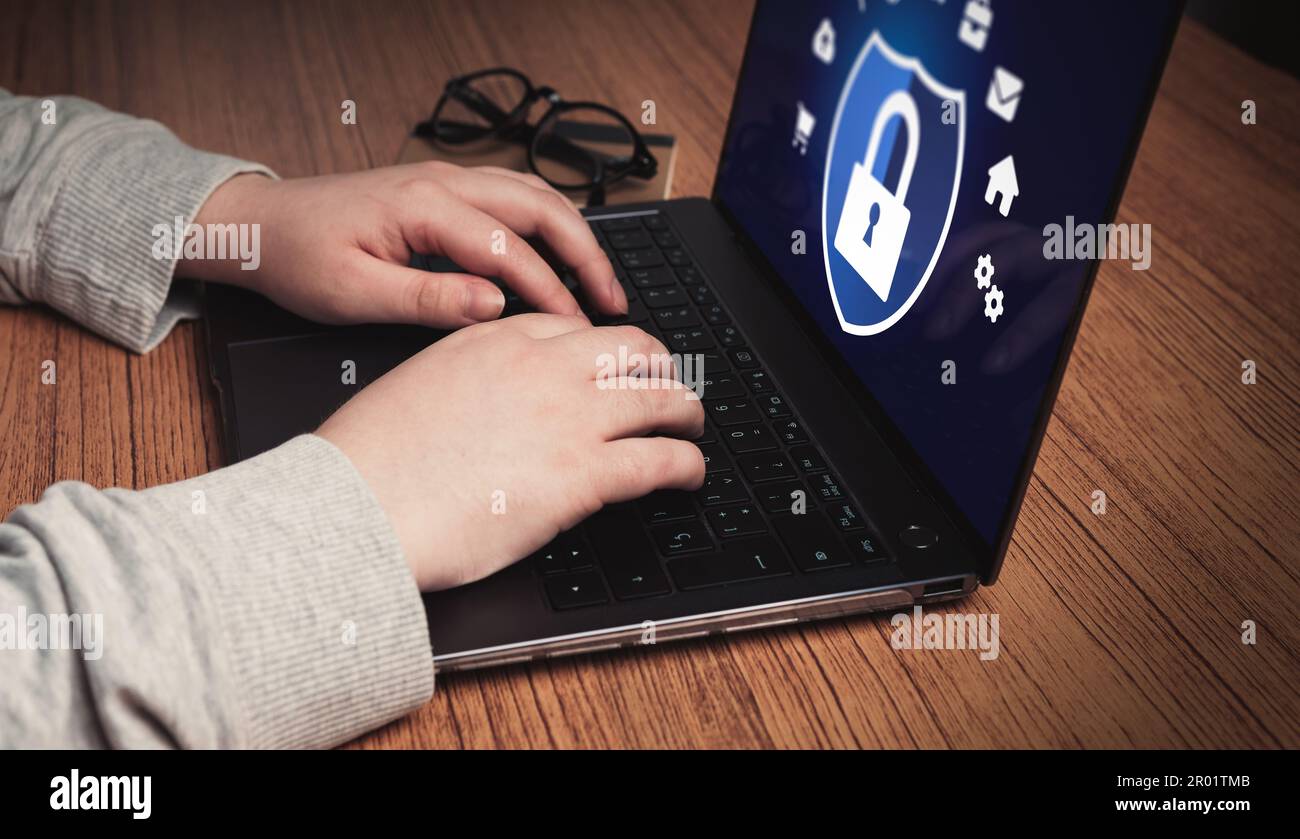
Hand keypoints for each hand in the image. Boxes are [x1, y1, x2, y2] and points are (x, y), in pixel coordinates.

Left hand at [182, 163, 626, 326]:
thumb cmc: (298, 257)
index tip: (576, 330)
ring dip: (574, 234)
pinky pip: (513, 196)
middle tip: (613, 302)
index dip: (551, 293)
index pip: (510, 249)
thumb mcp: (353, 292)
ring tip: (600, 280)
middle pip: (540, 207)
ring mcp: (446, 180)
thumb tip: (493, 307)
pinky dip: (548, 222)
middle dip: (586, 254)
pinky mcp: (443, 190)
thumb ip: (426, 300)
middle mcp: (443, 182)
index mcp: (422, 207)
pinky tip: (560, 252)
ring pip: (534, 194)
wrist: (262, 223)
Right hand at [317, 314, 704, 590]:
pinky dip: (687, 464)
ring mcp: (568, 417)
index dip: (602, 346)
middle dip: (658, 366)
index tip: (610, 363)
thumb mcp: (417, 387)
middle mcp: (541, 367)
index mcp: (495, 340)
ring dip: (685, 410)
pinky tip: (690, 472)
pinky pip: (660, 459)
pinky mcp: (584, 473)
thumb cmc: (368, 461)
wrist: (357, 506)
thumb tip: (485, 403)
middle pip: (630, 348)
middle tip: (666, 386)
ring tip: (691, 424)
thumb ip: (464, 380)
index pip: (571, 327)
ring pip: (659, 398)